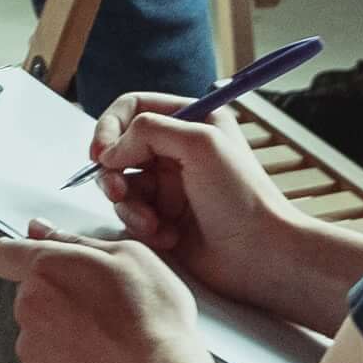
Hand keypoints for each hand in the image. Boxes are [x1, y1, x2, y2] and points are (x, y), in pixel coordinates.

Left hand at [0, 232, 197, 362]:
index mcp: (47, 267)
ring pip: (37, 332)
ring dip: (59, 333)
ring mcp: (30, 347)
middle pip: (29, 296)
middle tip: (98, 307)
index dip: (17, 257)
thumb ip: (75, 240)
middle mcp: (29, 306)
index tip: (39, 266)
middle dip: (54, 298)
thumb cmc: (152, 316)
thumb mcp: (128, 256)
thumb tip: (40, 229)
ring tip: (103, 341)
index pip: (3, 255)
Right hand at [89, 94, 298, 298]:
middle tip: (117, 191)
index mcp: (191, 120)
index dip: (110, 127)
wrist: (260, 254)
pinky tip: (169, 237)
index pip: (133, 108)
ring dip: (129, 205)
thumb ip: (148, 131)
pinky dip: (143, 227)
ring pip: (120, 186)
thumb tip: (110, 151)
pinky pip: (131, 216)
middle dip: (112, 172)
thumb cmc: (242, 196)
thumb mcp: (199, 144)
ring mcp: (168, 185)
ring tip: (152, 223)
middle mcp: (176, 149)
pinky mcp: (162, 218)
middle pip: (119, 149)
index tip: (101, 153)